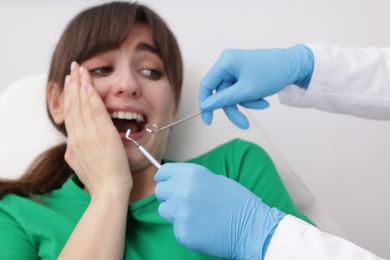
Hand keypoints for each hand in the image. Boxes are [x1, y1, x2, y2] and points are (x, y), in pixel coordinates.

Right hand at [63, 62, 131, 195]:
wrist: (108, 190)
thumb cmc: (98, 181)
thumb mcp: (78, 166)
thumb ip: (74, 152)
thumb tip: (71, 144)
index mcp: (74, 142)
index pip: (70, 113)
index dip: (69, 96)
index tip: (69, 83)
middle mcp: (79, 135)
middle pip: (74, 104)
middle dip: (73, 84)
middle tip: (73, 68)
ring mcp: (91, 134)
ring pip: (83, 104)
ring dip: (81, 84)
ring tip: (80, 69)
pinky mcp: (104, 134)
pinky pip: (96, 110)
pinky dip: (91, 96)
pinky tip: (89, 84)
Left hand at [154, 163, 285, 258]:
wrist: (252, 227)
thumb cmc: (237, 202)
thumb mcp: (214, 179)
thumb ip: (191, 180)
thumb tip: (174, 182)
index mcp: (191, 174)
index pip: (162, 173)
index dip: (165, 179)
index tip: (169, 184)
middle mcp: (182, 190)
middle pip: (160, 192)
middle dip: (170, 196)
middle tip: (187, 202)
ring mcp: (181, 212)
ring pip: (165, 211)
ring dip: (176, 213)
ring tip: (198, 216)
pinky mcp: (183, 232)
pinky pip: (176, 229)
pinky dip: (186, 230)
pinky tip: (203, 228)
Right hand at [199, 44, 313, 128]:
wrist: (295, 65)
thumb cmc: (273, 73)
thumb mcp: (246, 91)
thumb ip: (223, 100)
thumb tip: (205, 106)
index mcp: (225, 62)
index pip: (206, 85)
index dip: (205, 104)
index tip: (208, 120)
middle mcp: (228, 63)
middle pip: (221, 93)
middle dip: (233, 108)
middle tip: (243, 123)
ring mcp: (236, 68)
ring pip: (232, 93)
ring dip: (245, 103)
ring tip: (262, 104)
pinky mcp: (244, 73)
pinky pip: (240, 90)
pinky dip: (250, 97)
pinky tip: (263, 99)